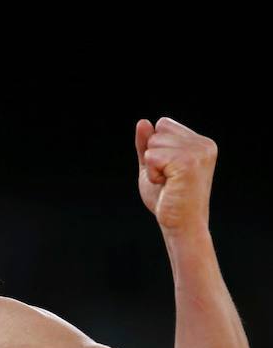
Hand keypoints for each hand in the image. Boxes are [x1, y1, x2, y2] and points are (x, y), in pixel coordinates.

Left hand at [135, 117, 217, 235]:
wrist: (181, 225)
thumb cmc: (167, 199)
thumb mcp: (152, 166)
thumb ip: (147, 144)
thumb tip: (143, 122)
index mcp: (201, 143)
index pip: (163, 124)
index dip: (156, 147)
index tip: (168, 169)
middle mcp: (204, 144)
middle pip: (158, 131)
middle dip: (153, 156)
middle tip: (168, 179)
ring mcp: (198, 152)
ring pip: (153, 143)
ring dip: (152, 166)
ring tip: (169, 182)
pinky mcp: (188, 162)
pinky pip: (151, 157)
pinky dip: (152, 173)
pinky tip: (167, 185)